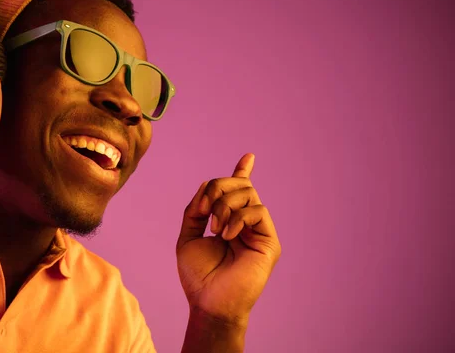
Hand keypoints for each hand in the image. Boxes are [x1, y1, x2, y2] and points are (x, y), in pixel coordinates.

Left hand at [176, 153, 281, 325]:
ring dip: (224, 205)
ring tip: (215, 228)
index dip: (242, 172)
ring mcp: (259, 232)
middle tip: (204, 210)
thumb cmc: (198, 275)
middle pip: (240, 185)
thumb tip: (205, 184)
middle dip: (218, 187)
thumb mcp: (188, 236)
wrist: (208, 302)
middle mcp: (246, 224)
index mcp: (229, 222)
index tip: (249, 156)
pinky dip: (237, 218)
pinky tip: (226, 235)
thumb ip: (196, 210)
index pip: (239, 192)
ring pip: (248, 193)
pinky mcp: (269, 242)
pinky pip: (258, 211)